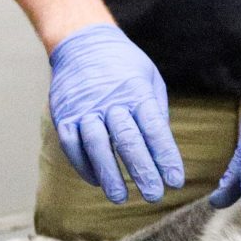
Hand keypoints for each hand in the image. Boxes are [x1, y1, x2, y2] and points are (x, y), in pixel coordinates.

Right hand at [47, 24, 184, 204]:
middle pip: (128, 140)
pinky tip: (97, 180)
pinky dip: (84, 165)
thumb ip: (156, 111)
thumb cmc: (123, 65)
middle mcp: (111, 101)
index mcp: (137, 92)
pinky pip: (72, 145)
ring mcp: (85, 108)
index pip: (155, 129)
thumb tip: (162, 148)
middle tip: (154, 195)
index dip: (166, 156)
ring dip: (109, 174)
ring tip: (120, 197)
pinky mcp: (65, 115)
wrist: (82, 42)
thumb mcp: (149, 77)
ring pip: (97, 145)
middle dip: (142, 170)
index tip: (175, 181)